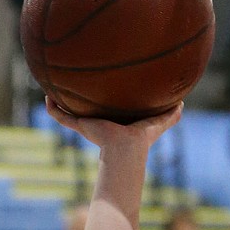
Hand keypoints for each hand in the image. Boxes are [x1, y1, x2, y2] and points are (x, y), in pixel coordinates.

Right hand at [45, 97, 181, 151]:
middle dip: (80, 99)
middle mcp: (99, 123)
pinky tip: (47, 96)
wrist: (127, 148)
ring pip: (69, 112)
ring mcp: (87, 124)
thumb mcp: (158, 122)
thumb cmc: (143, 138)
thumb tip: (183, 103)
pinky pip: (61, 116)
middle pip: (86, 110)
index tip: (102, 87)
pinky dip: (52, 108)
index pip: (107, 111)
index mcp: (114, 122)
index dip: (104, 101)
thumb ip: (170, 115)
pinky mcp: (80, 125)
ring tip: (53, 87)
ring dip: (60, 101)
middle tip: (74, 82)